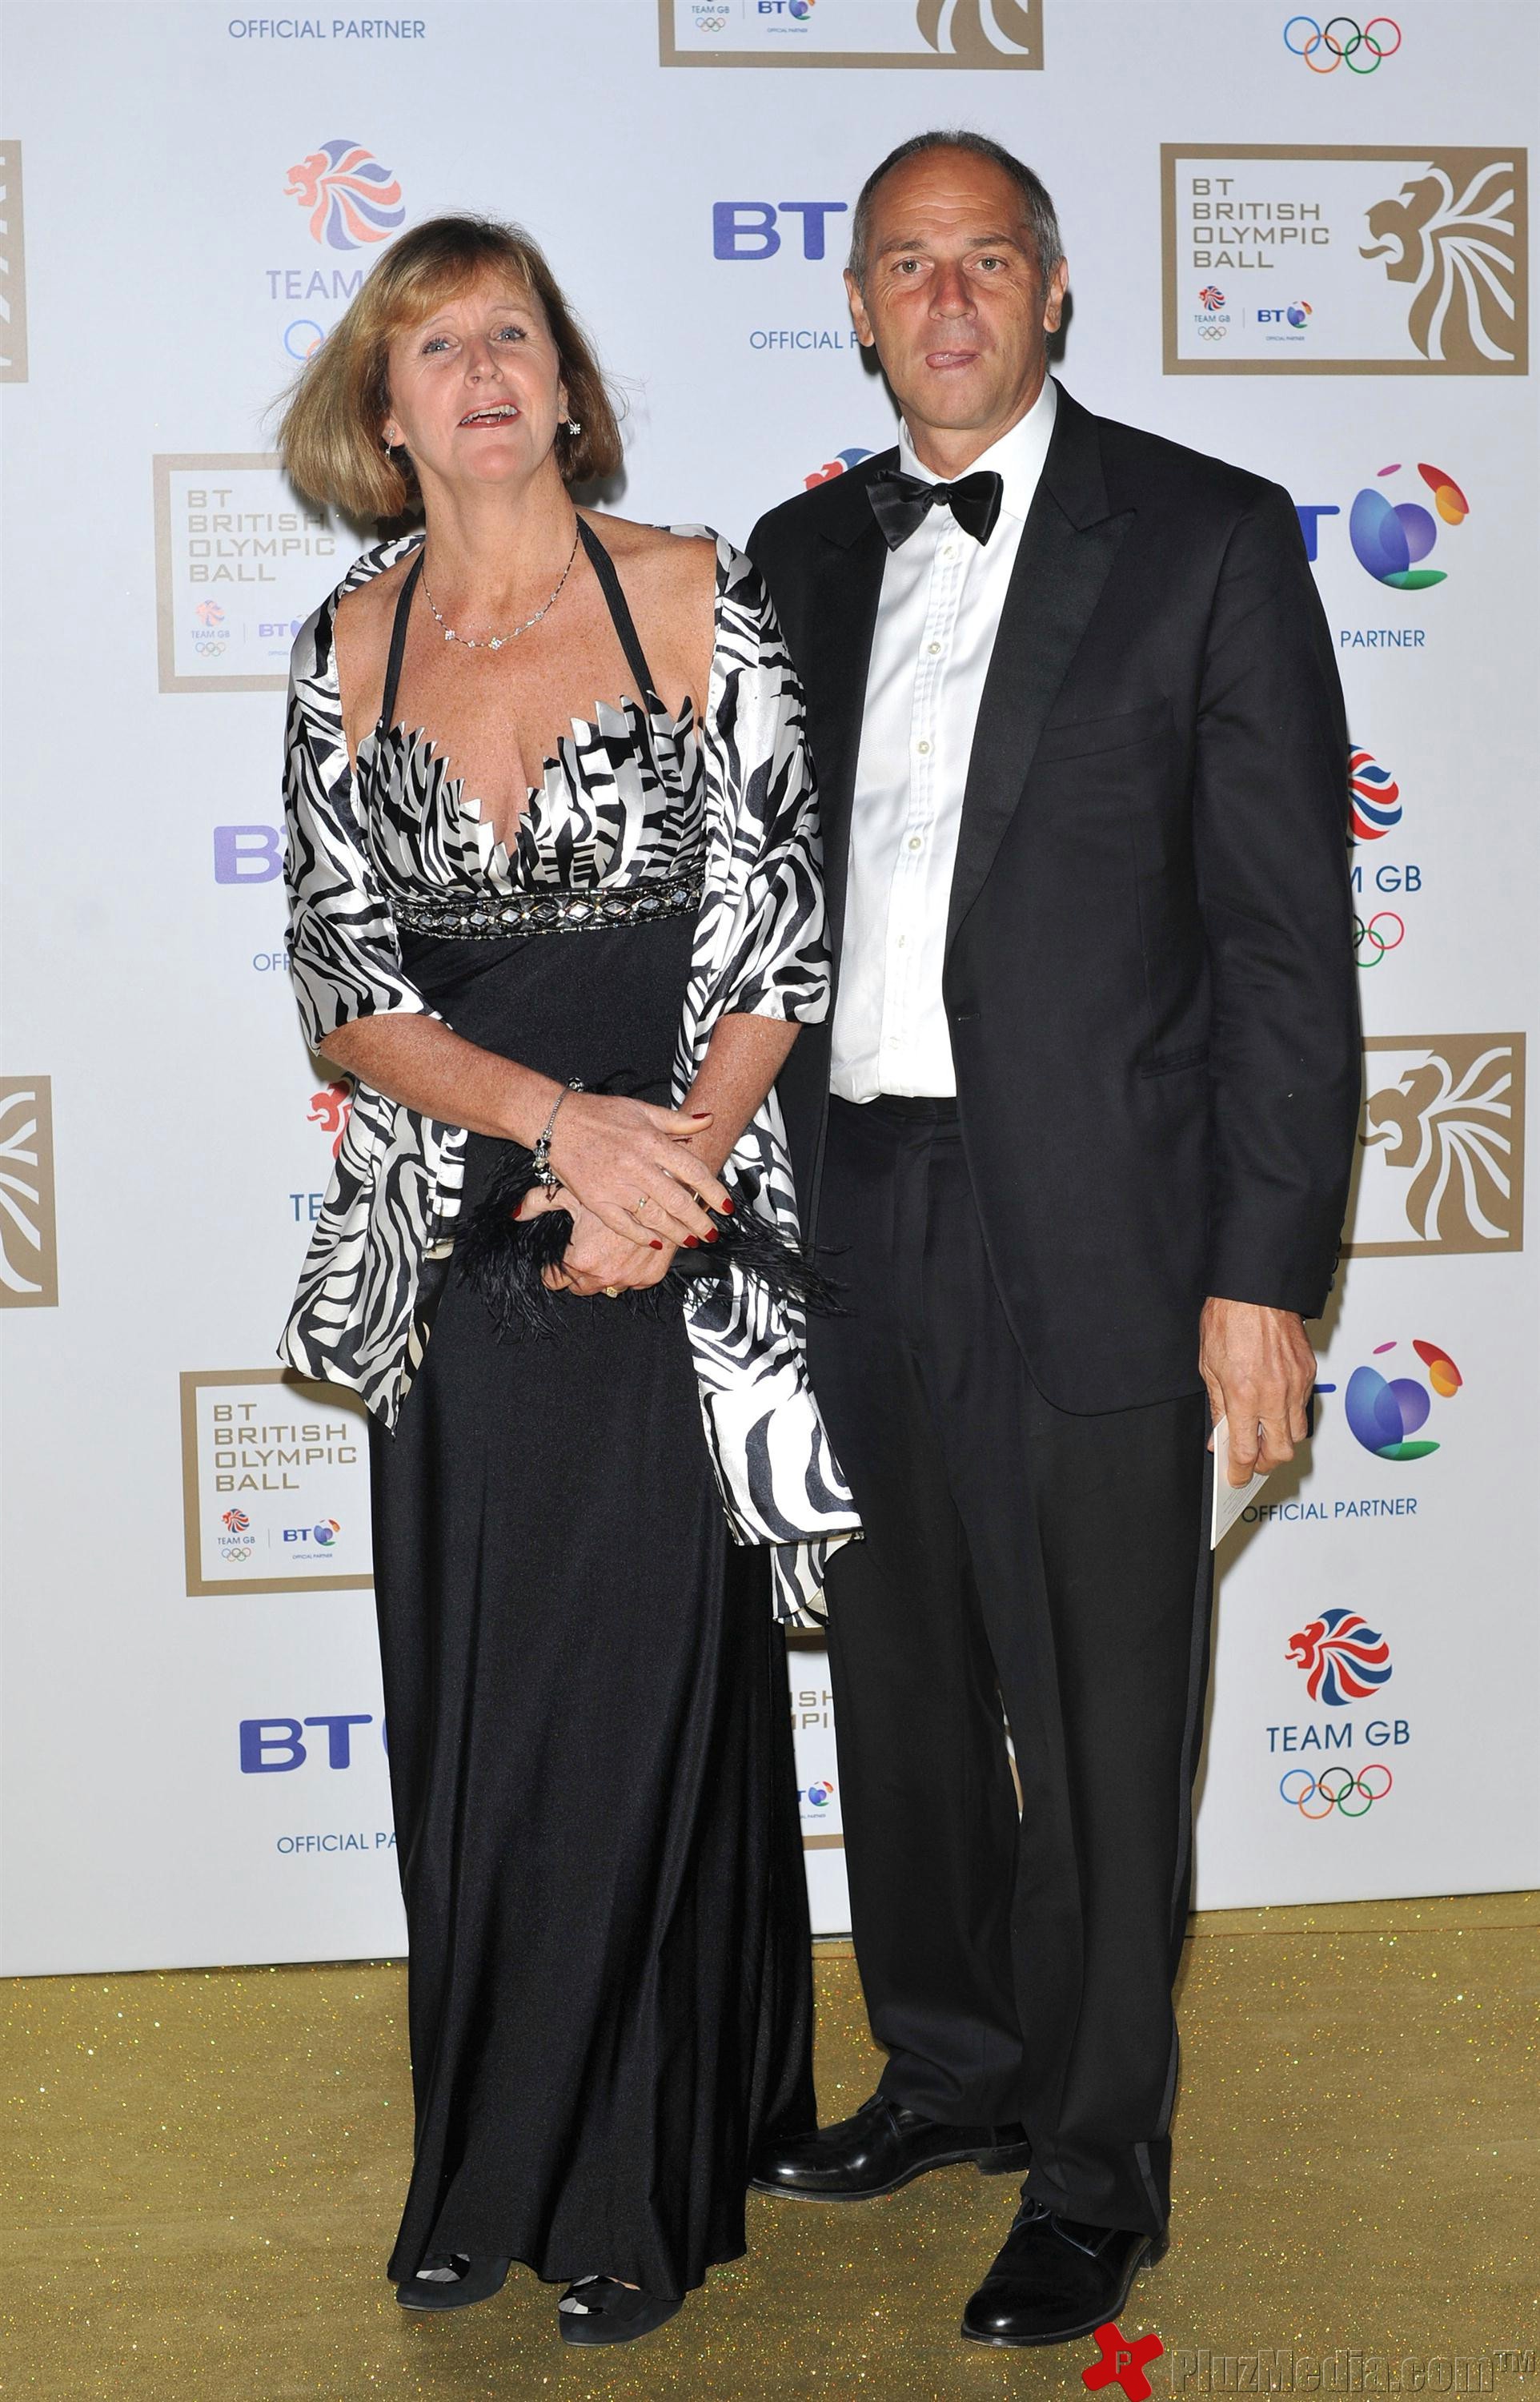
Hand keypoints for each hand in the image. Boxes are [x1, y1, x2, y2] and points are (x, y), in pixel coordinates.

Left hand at [516, 1192, 677, 1296]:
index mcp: (581, 1261)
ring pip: (607, 1287)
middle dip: (577, 1273)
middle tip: (583, 1250)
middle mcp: (605, 1276)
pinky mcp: (650, 1277)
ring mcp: (629, 1279)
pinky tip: (628, 1250)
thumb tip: (515, 1213)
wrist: (661, 1190)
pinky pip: (632, 1283)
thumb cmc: (613, 1189)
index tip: (556, 1260)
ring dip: (604, 1273)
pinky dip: (629, 1271)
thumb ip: (538, 1203)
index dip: (552, 1269)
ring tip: (607, 1248)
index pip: (554, 1281)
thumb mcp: (570, 1192)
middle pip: (579, 1288)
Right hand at [544, 1093, 730, 1248]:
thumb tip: (709, 1120)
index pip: (693, 1171)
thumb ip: (677, 1120)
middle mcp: (636, 1165)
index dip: (713, 1192)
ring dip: (675, 1232)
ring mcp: (615, 1185)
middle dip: (699, 1221)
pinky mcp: (595, 1200)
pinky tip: (655, 1243)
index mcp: (651, 1142)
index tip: (726, 1207)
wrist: (557, 1122)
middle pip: (677, 1200)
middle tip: (711, 1234)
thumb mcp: (643, 1110)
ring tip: (690, 1241)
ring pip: (654, 1216)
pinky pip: (623, 1224)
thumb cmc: (601, 1114)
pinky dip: (641, 1236)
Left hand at [1199, 1297, 1315, 1485]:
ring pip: (1299, 1433)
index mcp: (1244, 1396)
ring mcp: (1296, 1385)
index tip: (1235, 1478)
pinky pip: (1304, 1406)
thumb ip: (1217, 1407)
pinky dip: (1290, 1414)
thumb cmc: (1228, 1321)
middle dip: (1266, 1464)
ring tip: (1264, 1436)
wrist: (1256, 1291)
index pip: (1247, 1452)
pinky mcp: (1308, 1373)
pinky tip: (1275, 1407)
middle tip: (1252, 1462)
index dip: (1240, 1471)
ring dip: (1281, 1441)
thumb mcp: (1209, 1367)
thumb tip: (1219, 1436)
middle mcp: (1275, 1395)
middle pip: (1281, 1452)